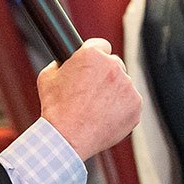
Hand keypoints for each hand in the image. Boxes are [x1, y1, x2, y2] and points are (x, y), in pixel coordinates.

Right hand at [38, 38, 139, 160]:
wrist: (67, 137)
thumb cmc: (56, 109)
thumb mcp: (47, 77)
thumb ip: (60, 63)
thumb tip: (64, 61)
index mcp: (92, 54)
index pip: (101, 45)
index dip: (95, 56)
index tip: (93, 67)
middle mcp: (113, 66)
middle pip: (114, 64)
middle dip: (105, 75)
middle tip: (92, 92)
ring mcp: (127, 86)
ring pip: (123, 84)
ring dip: (114, 92)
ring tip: (97, 108)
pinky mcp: (135, 105)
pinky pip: (130, 103)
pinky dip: (122, 109)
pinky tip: (106, 117)